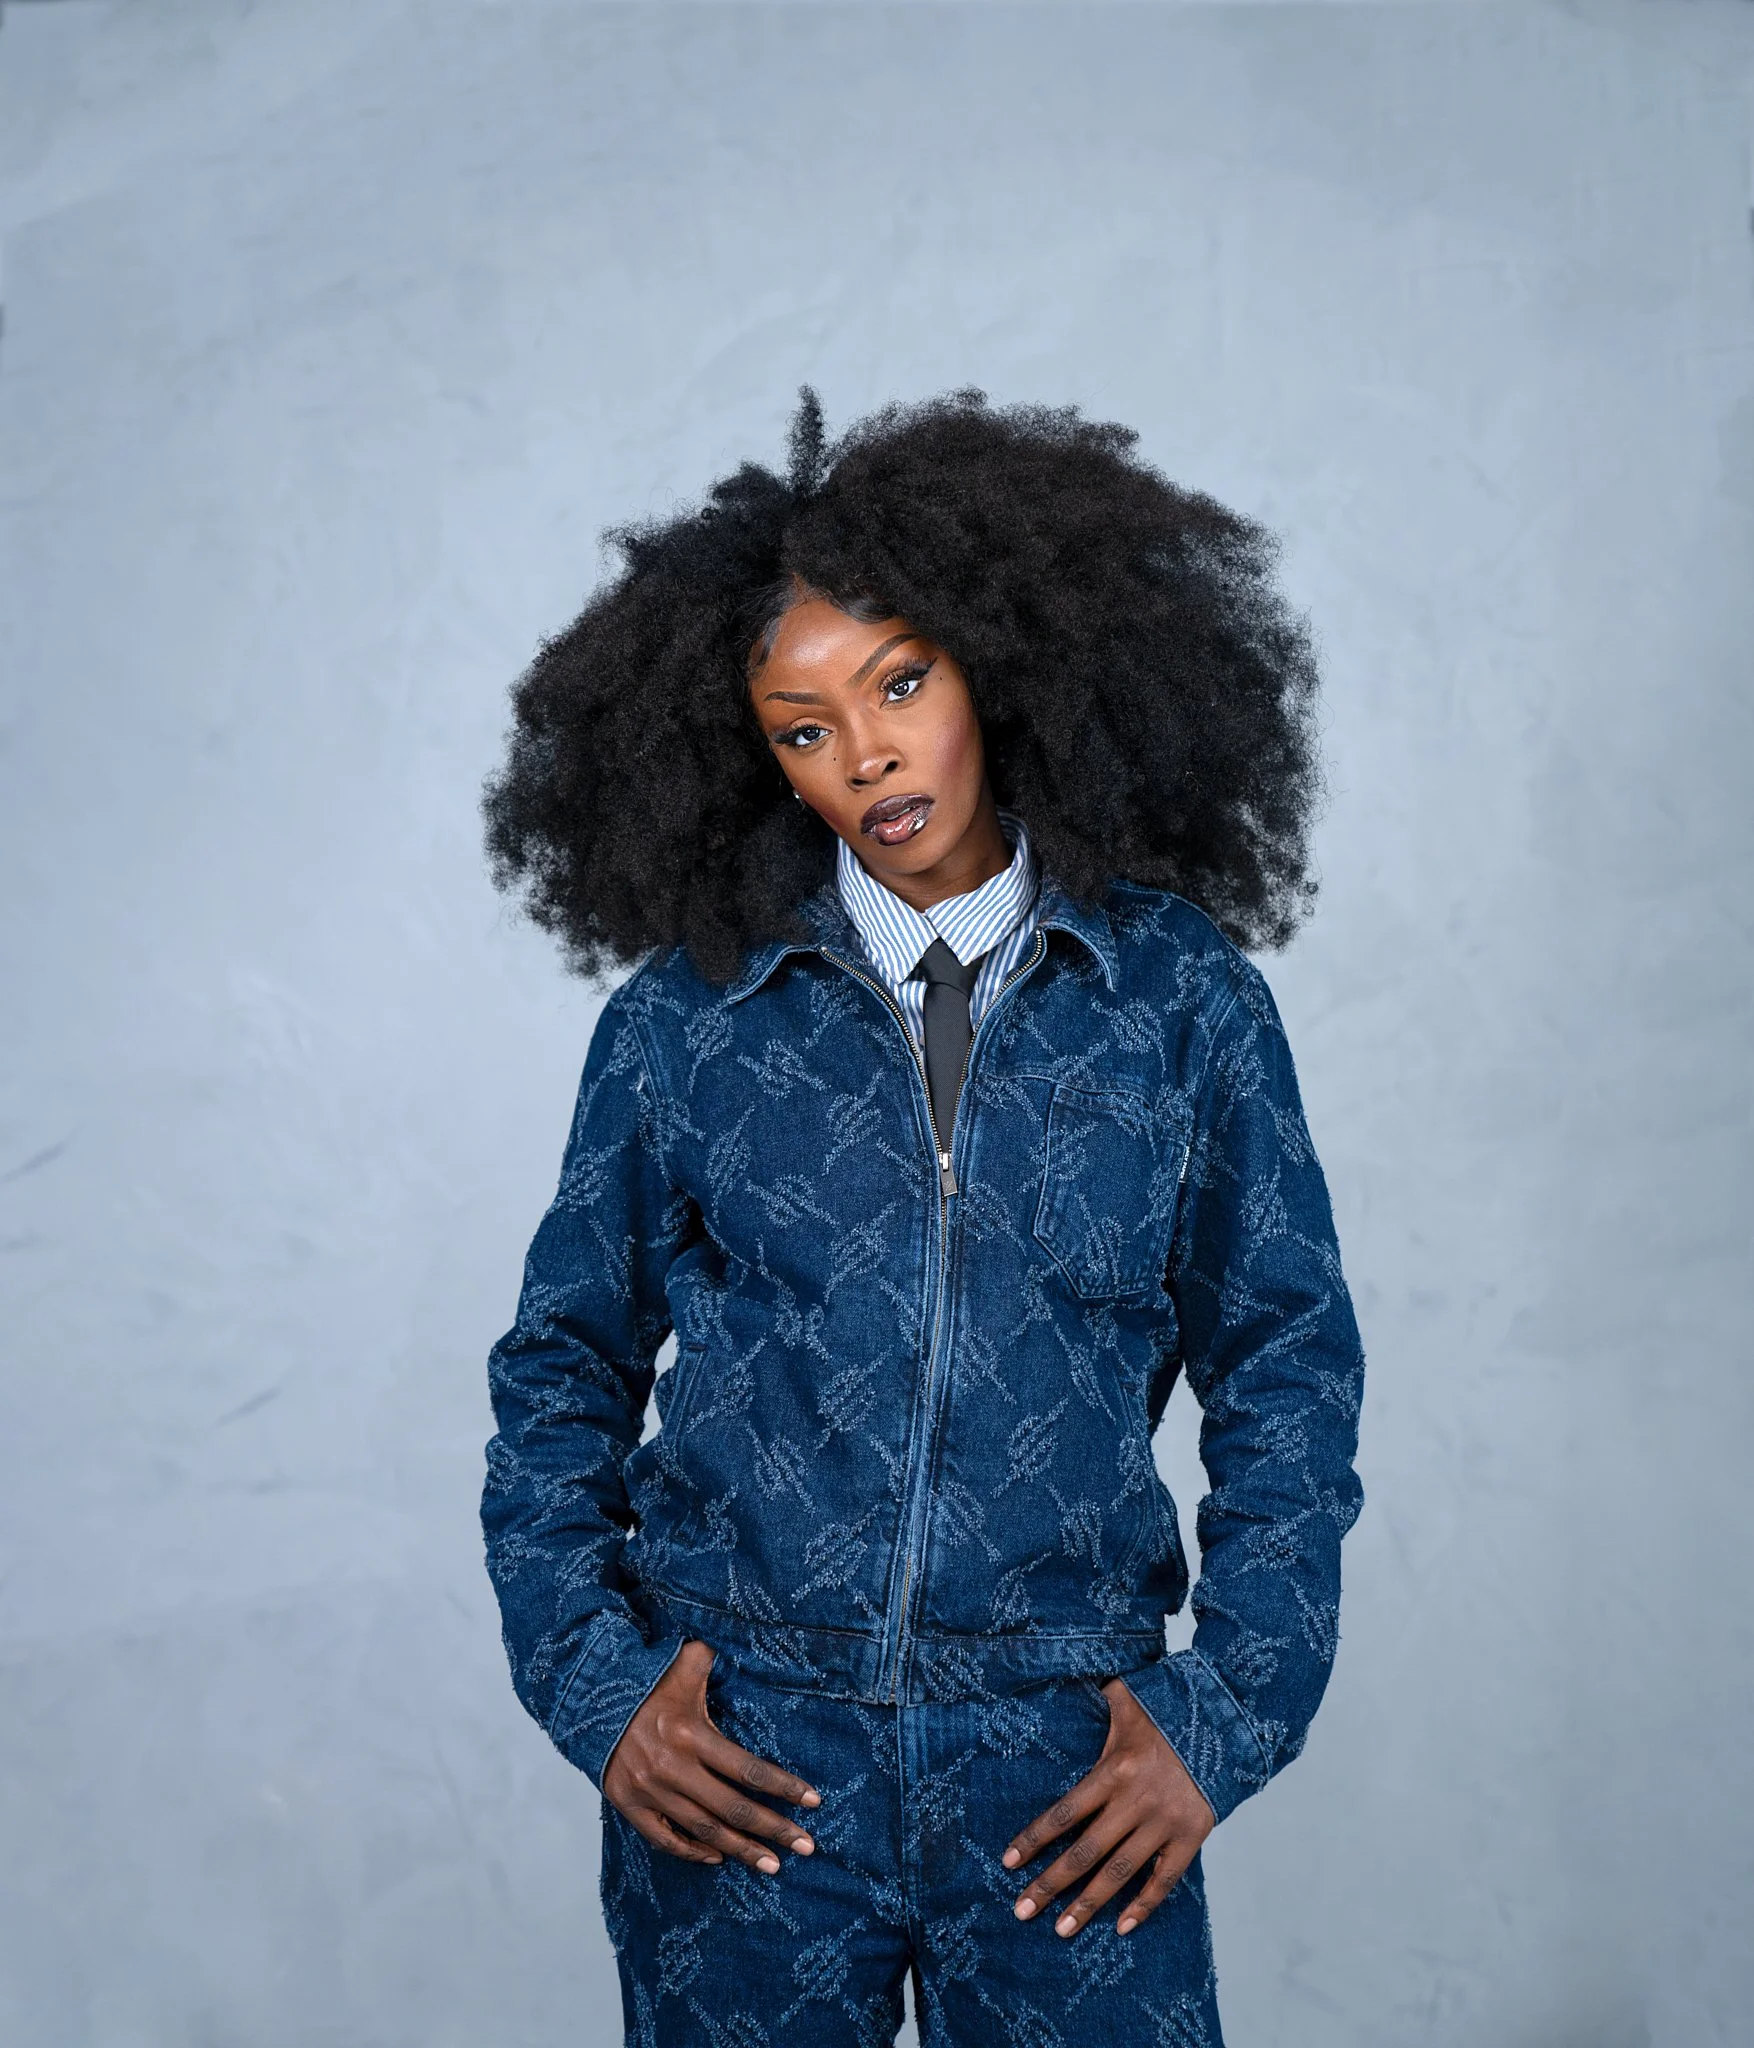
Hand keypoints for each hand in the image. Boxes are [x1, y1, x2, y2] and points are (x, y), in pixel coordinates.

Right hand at [603, 1639, 820, 1871]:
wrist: (587, 1696)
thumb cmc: (645, 1678)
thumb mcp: (685, 1662)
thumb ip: (718, 1659)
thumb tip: (753, 1649)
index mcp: (690, 1733)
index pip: (748, 1769)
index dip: (784, 1787)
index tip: (814, 1802)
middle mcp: (672, 1767)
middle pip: (733, 1809)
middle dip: (774, 1829)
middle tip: (806, 1847)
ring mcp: (649, 1790)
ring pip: (705, 1831)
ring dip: (742, 1850)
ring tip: (773, 1865)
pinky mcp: (628, 1804)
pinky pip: (665, 1839)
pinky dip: (693, 1852)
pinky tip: (719, 1858)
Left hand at [1003, 1676, 1214, 1936]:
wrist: (1228, 1721)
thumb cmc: (1169, 1709)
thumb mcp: (1128, 1698)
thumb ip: (1096, 1698)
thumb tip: (1062, 1674)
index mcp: (1114, 1769)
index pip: (1065, 1813)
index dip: (1034, 1839)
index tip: (1008, 1862)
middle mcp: (1136, 1800)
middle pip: (1084, 1852)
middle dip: (1050, 1884)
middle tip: (1021, 1910)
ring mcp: (1164, 1822)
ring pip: (1119, 1872)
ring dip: (1087, 1904)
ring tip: (1061, 1930)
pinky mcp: (1192, 1836)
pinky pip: (1164, 1880)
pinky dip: (1143, 1906)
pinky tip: (1121, 1927)